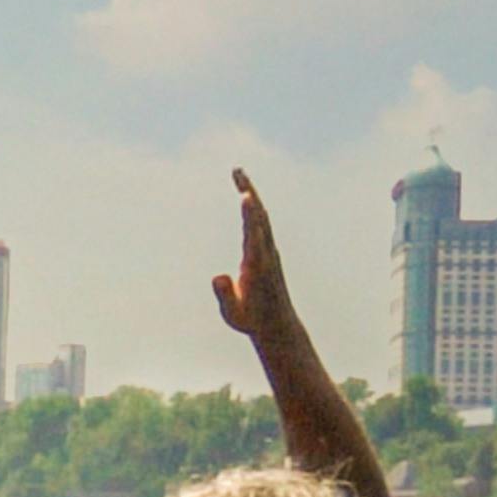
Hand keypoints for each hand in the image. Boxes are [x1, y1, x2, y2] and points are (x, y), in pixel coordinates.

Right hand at [212, 167, 294, 341]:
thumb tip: (219, 276)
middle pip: (259, 217)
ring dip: (250, 194)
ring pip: (261, 216)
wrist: (277, 324)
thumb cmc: (252, 320)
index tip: (246, 197)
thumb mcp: (234, 315)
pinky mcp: (266, 251)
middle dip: (249, 193)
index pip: (254, 236)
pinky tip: (246, 196)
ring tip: (238, 174)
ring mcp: (268, 250)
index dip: (250, 216)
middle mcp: (266, 253)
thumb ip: (226, 295)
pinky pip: (259, 223)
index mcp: (258, 267)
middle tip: (237, 172)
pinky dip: (252, 206)